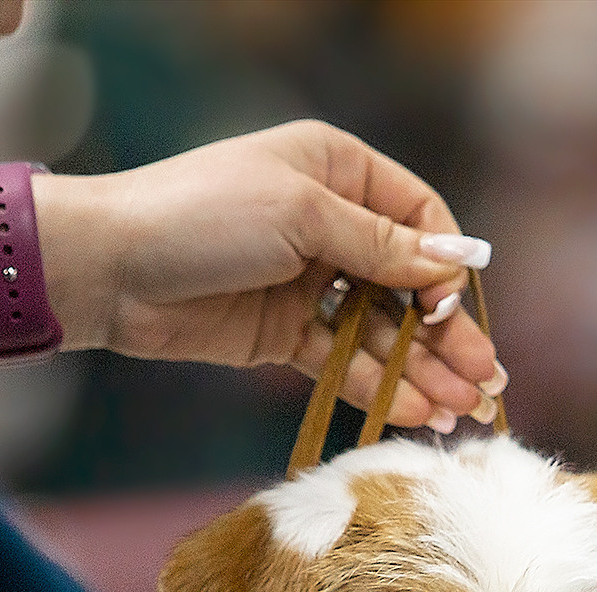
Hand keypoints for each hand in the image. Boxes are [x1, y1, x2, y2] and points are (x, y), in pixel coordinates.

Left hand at [56, 120, 501, 429]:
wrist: (107, 268)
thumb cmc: (200, 215)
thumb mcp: (302, 216)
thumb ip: (383, 245)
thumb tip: (458, 260)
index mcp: (336, 171)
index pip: (419, 217)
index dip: (444, 266)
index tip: (453, 309)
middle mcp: (330, 224)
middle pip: (410, 285)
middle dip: (450, 335)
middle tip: (489, 382)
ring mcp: (308, 284)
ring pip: (383, 332)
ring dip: (425, 371)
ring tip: (464, 411)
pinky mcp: (284, 335)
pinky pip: (346, 362)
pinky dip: (382, 388)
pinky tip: (419, 414)